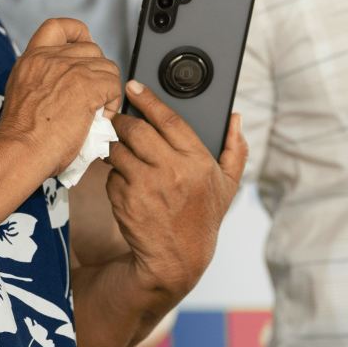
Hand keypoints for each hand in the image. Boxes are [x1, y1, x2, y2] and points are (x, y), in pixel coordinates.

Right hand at [0, 18, 123, 177]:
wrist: (20, 152)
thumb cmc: (21, 137)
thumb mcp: (22, 95)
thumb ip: (43, 81)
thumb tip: (69, 88)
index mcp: (32, 60)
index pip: (57, 27)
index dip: (77, 32)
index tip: (85, 45)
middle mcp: (50, 58)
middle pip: (92, 49)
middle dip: (98, 72)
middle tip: (93, 96)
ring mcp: (70, 69)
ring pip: (108, 68)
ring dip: (108, 90)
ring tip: (96, 112)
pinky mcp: (87, 85)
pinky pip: (115, 86)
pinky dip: (113, 104)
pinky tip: (100, 119)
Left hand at [104, 80, 248, 297]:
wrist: (177, 260)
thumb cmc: (202, 218)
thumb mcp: (228, 184)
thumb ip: (236, 148)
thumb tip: (235, 118)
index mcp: (197, 160)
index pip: (168, 118)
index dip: (148, 98)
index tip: (134, 87)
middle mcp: (171, 171)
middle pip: (136, 129)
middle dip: (124, 120)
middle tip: (119, 118)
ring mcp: (146, 186)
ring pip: (118, 149)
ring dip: (115, 145)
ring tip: (121, 148)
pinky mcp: (125, 201)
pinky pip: (111, 174)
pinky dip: (114, 173)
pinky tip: (125, 178)